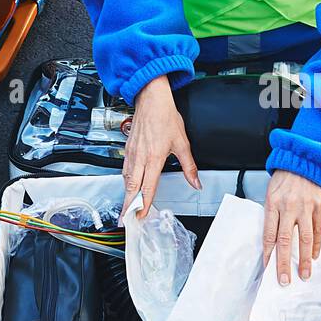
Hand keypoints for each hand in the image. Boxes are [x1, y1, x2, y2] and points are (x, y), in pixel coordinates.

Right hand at [122, 77, 199, 216]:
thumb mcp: (182, 143)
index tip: (141, 216)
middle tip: (126, 220)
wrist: (151, 99)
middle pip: (132, 187)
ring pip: (126, 179)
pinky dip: (125, 181)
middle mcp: (140, 157)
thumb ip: (189, 166)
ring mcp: (132, 153)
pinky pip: (124, 169)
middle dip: (129, 206)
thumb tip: (196, 182)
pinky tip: (127, 186)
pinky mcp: (128, 148)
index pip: (148, 187)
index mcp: (154, 157)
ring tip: (126, 209)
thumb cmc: (165, 116)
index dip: (144, 203)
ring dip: (126, 195)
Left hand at [262, 169, 320, 286]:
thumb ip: (272, 215)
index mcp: (273, 203)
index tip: (267, 268)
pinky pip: (318, 229)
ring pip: (305, 238)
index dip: (268, 253)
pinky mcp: (319, 206)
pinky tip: (314, 256)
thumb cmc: (284, 179)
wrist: (304, 160)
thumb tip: (272, 241)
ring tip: (305, 274)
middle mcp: (289, 207)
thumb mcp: (271, 193)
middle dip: (284, 263)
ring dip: (305, 259)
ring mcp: (305, 206)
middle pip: (285, 240)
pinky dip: (317, 245)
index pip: (269, 233)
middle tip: (285, 280)